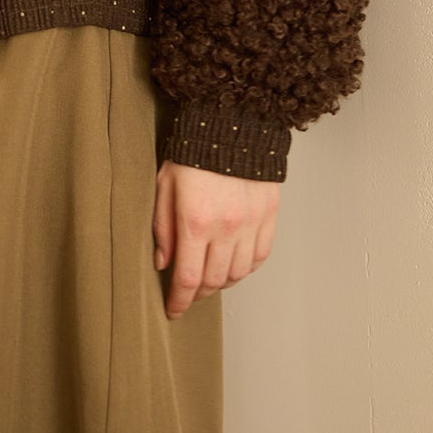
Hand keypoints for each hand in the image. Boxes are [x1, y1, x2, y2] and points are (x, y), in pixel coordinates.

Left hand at [153, 160, 279, 318]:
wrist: (232, 123)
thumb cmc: (194, 152)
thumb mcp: (165, 186)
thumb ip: (163, 228)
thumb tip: (163, 263)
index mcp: (195, 221)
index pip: (188, 278)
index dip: (179, 301)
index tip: (173, 310)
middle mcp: (226, 228)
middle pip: (213, 280)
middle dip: (197, 293)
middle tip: (188, 292)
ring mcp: (251, 223)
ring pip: (238, 273)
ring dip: (222, 282)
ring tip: (210, 276)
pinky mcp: (268, 215)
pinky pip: (259, 256)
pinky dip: (246, 267)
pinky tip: (233, 262)